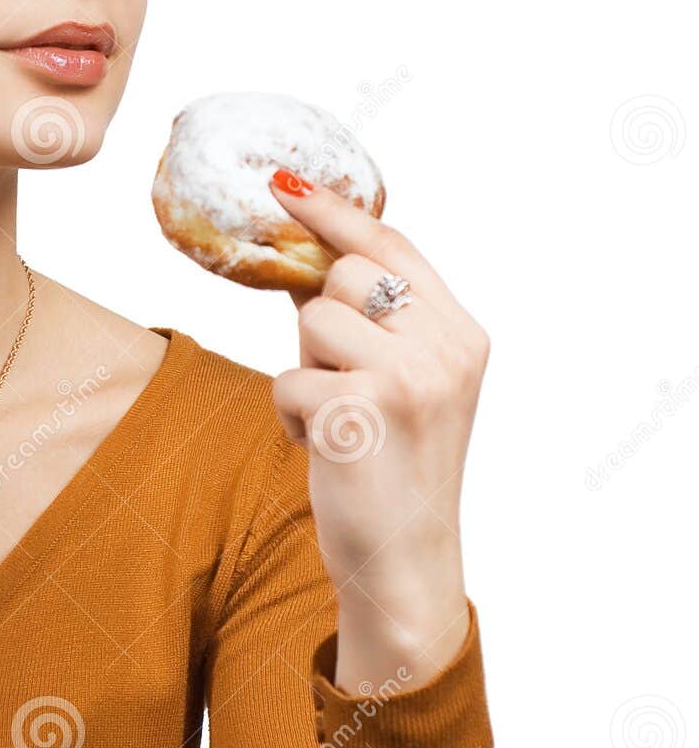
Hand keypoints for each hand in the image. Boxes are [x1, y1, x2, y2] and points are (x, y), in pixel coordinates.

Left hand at [267, 168, 489, 689]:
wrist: (405, 563)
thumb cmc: (391, 469)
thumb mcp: (398, 382)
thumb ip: (366, 320)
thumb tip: (305, 258)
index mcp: (462, 334)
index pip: (393, 248)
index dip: (337, 211)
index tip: (285, 184)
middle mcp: (446, 348)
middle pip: (342, 278)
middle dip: (319, 327)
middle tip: (341, 385)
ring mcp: (410, 377)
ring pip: (310, 323)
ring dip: (305, 373)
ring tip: (337, 421)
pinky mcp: (362, 410)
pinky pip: (287, 380)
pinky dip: (289, 417)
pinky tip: (322, 449)